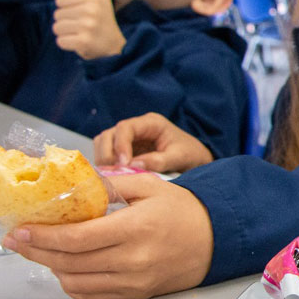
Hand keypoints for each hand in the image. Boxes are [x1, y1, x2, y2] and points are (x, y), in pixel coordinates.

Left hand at [0, 174, 214, 298]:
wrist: (216, 239)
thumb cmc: (183, 210)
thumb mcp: (150, 185)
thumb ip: (110, 186)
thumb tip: (72, 187)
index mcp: (136, 228)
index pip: (76, 238)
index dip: (42, 236)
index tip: (20, 230)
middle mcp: (133, 260)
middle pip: (69, 262)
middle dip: (36, 251)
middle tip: (17, 240)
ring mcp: (134, 282)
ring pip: (75, 282)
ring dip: (51, 267)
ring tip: (43, 251)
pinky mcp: (135, 295)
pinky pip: (91, 296)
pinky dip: (71, 283)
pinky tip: (66, 267)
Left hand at [53, 0, 125, 59]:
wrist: (115, 47)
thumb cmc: (104, 21)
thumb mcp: (104, 0)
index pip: (60, 0)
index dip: (67, 8)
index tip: (80, 13)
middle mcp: (91, 11)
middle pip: (57, 14)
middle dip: (66, 22)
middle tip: (82, 26)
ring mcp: (87, 26)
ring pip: (57, 27)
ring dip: (66, 33)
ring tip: (80, 34)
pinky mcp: (83, 42)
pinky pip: (60, 41)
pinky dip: (67, 44)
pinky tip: (79, 42)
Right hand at [95, 112, 213, 171]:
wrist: (195, 158)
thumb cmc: (191, 154)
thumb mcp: (179, 157)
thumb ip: (158, 160)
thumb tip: (132, 165)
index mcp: (151, 123)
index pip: (125, 128)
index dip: (120, 145)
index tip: (123, 164)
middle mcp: (137, 127)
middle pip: (109, 135)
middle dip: (108, 154)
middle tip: (116, 172)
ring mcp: (129, 139)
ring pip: (104, 144)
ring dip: (105, 160)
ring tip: (116, 175)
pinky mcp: (125, 150)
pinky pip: (107, 155)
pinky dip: (107, 165)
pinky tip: (116, 176)